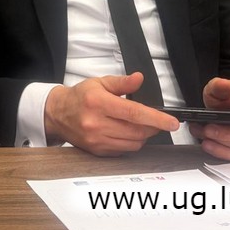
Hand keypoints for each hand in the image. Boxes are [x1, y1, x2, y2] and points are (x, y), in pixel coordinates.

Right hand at [44, 72, 178, 154]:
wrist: (58, 114)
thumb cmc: (79, 97)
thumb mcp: (100, 83)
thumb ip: (122, 82)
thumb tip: (139, 79)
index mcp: (98, 102)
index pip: (133, 113)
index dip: (156, 118)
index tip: (171, 122)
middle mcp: (96, 123)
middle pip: (137, 131)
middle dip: (153, 127)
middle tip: (156, 121)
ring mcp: (96, 139)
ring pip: (133, 143)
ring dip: (143, 135)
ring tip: (139, 125)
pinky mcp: (97, 151)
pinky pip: (124, 150)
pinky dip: (131, 142)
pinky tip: (126, 132)